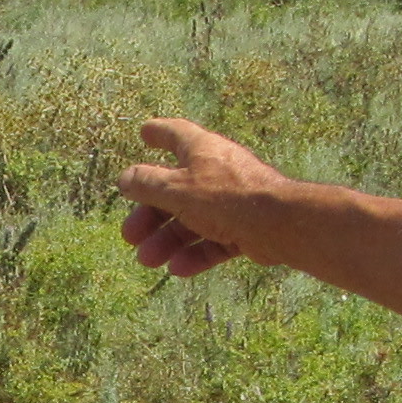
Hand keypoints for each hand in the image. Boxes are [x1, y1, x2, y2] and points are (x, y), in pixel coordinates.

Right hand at [117, 114, 277, 276]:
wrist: (278, 223)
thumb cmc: (224, 197)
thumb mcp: (176, 189)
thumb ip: (147, 184)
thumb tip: (124, 179)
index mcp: (201, 151)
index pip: (175, 134)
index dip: (157, 133)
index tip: (143, 133)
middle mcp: (216, 172)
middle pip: (176, 190)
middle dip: (150, 214)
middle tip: (130, 235)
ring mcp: (232, 201)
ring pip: (192, 220)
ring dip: (167, 240)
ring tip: (148, 260)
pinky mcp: (245, 228)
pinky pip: (214, 240)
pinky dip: (195, 254)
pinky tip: (177, 269)